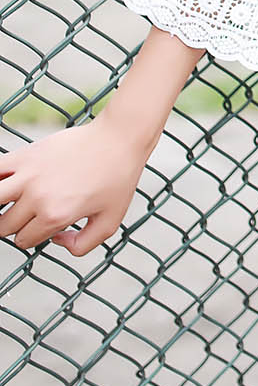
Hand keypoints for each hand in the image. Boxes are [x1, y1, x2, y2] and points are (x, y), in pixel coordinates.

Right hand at [0, 118, 148, 254]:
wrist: (117, 139)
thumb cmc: (117, 179)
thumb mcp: (110, 222)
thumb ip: (83, 245)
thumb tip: (56, 241)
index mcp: (55, 215)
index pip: (23, 240)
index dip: (31, 238)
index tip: (43, 228)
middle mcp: (38, 197)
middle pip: (4, 225)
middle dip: (13, 226)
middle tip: (29, 217)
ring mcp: (29, 175)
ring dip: (0, 206)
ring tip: (11, 203)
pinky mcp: (26, 155)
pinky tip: (6, 183)